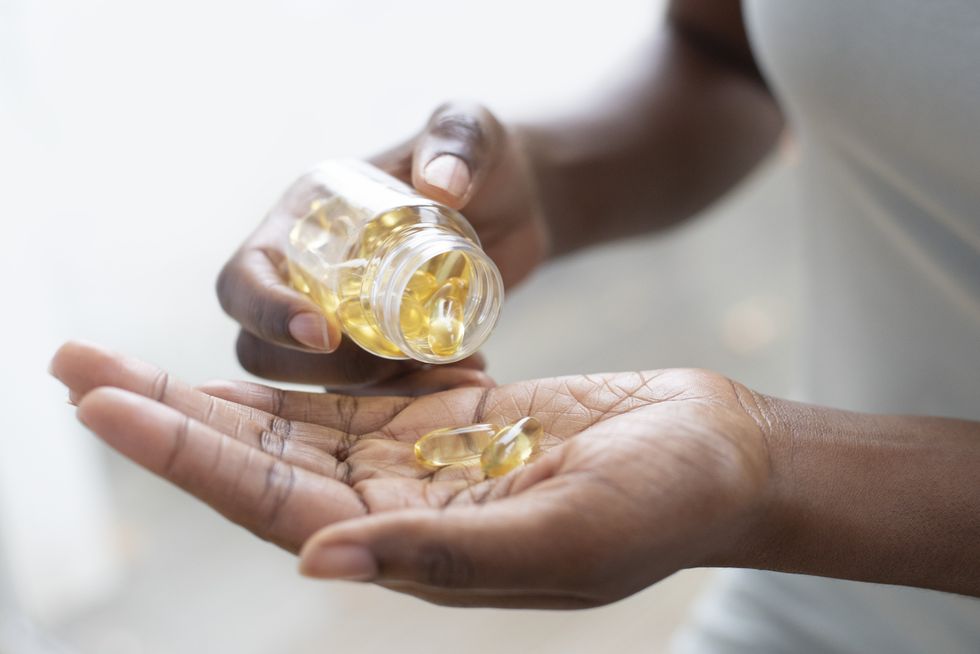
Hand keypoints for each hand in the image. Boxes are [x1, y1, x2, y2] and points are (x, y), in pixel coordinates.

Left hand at [51, 341, 771, 608]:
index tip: (102, 400)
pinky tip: (243, 355)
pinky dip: (291, 374)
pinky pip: (349, 396)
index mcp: (416, 546)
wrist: (713, 455)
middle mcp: (401, 508)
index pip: (270, 501)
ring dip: (208, 393)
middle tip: (73, 367)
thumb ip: (443, 552)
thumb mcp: (562, 535)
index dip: (182, 453)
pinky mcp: (448, 417)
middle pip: (256, 461)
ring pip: (291, 426)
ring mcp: (422, 461)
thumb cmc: (661, 502)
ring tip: (128, 360)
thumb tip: (314, 558)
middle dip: (164, 415)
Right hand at [216, 102, 547, 390]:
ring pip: (321, 382)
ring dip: (379, 392)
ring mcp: (344, 317)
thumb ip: (459, 142)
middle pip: (264, 349)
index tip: (326, 334)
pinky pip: (375, 394)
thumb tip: (442, 185)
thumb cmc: (483, 158)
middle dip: (325, 370)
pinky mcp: (382, 350)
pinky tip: (468, 374)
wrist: (519, 204)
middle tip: (398, 363)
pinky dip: (416, 396)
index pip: (244, 278)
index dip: (266, 312)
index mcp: (303, 219)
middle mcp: (309, 273)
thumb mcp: (473, 133)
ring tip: (451, 372)